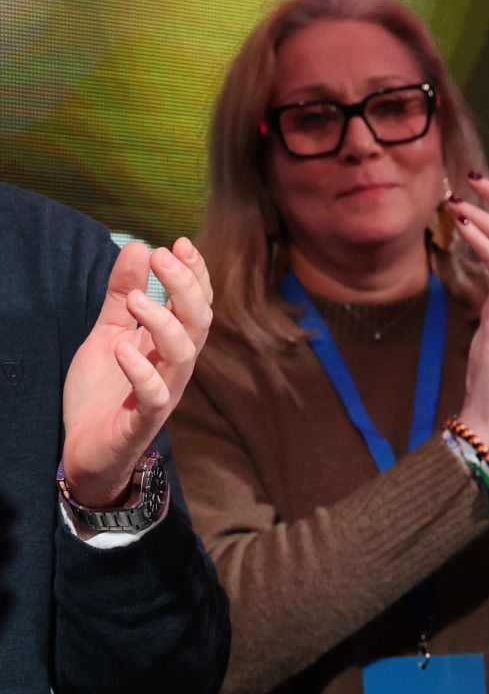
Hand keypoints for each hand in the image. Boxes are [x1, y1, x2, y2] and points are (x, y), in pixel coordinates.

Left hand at [61, 238, 213, 507]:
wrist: (84, 450)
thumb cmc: (103, 392)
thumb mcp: (108, 333)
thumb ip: (123, 295)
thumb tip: (137, 247)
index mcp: (170, 344)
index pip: (196, 303)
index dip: (194, 274)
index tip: (179, 242)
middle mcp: (175, 366)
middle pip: (198, 322)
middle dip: (185, 287)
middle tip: (163, 256)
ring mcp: (164, 392)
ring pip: (184, 354)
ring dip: (164, 322)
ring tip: (138, 299)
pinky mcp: (144, 420)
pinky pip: (156, 395)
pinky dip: (142, 370)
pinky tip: (124, 348)